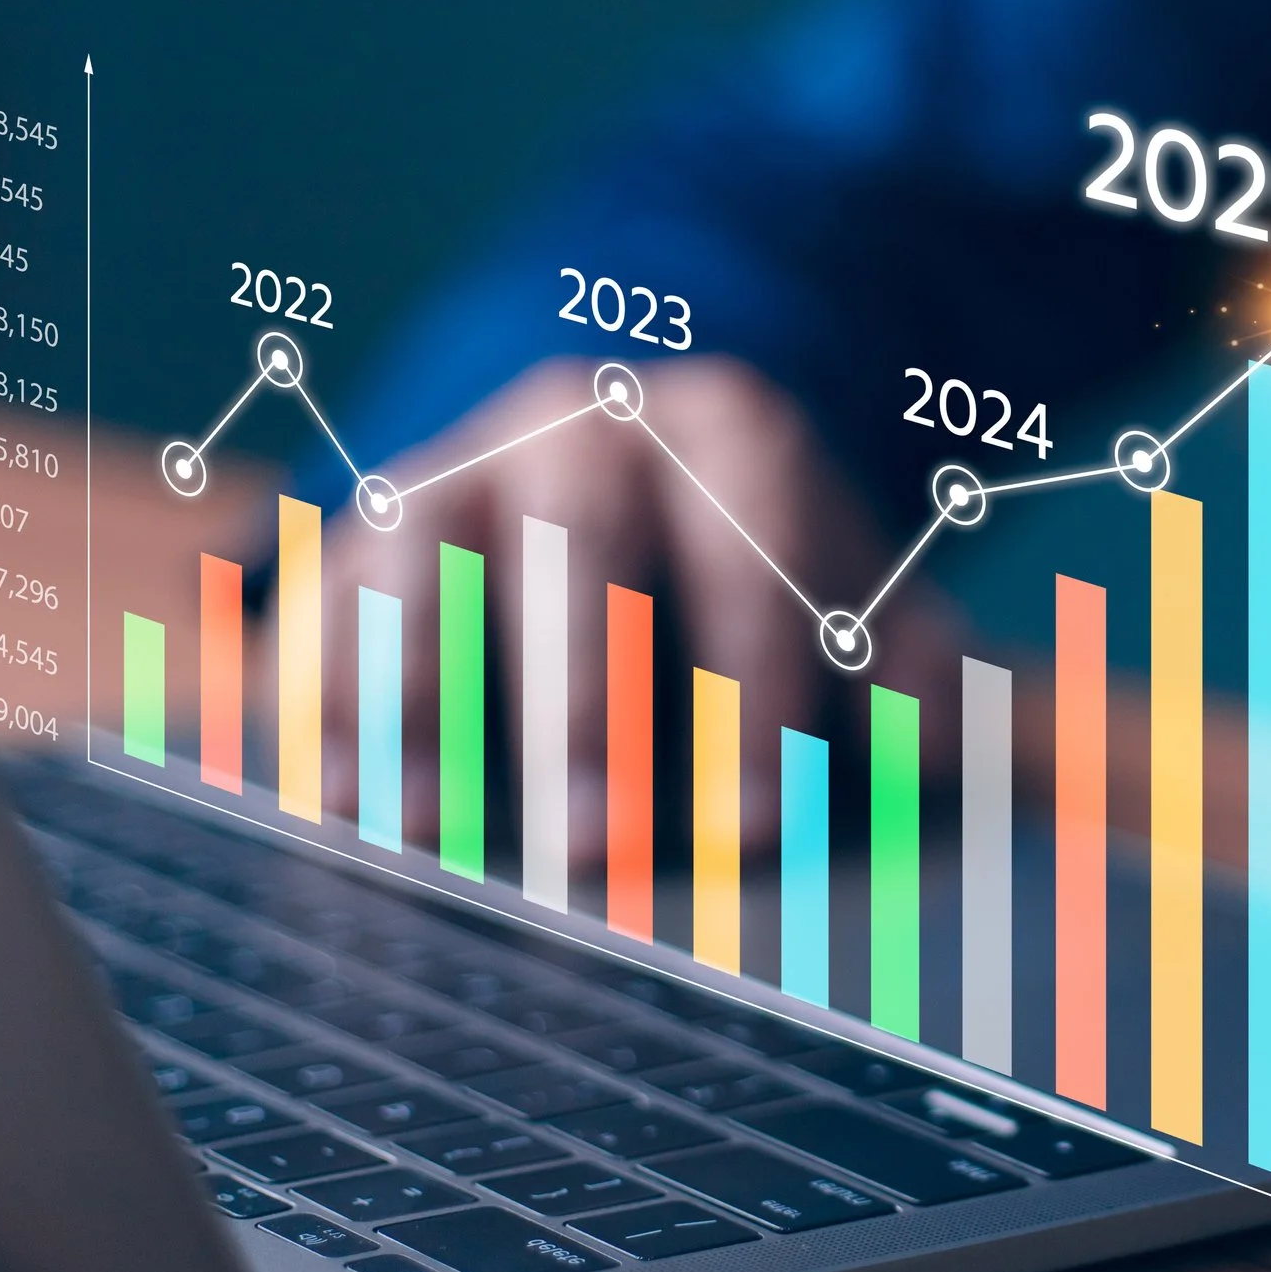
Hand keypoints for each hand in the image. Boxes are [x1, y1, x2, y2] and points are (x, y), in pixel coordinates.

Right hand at [307, 355, 962, 862]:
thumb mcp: (851, 597)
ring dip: (428, 694)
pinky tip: (340, 801)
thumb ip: (910, 666)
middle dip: (591, 700)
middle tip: (598, 842)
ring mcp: (466, 464)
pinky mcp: (367, 528)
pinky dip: (331, 697)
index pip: (756, 539)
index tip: (757, 818)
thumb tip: (941, 750)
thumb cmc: (757, 574)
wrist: (621, 478)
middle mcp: (592, 429)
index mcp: (735, 435)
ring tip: (435, 829)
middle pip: (583, 540)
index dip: (758, 679)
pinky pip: (329, 599)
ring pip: (429, 554)